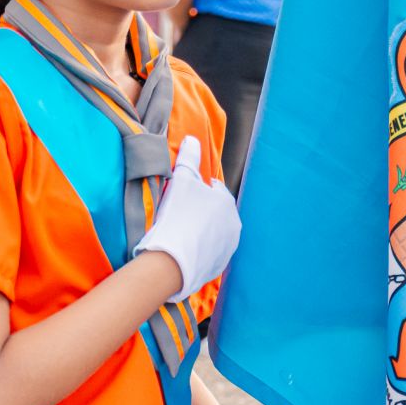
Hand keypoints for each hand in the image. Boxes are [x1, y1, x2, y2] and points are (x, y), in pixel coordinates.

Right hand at [133, 136, 240, 302]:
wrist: (171, 261)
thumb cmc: (176, 216)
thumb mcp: (181, 180)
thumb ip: (188, 157)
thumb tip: (192, 140)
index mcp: (227, 202)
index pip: (214, 189)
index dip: (198, 189)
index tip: (184, 194)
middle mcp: (234, 224)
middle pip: (216, 211)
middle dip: (202, 210)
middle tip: (181, 212)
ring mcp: (228, 247)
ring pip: (214, 232)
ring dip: (202, 230)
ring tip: (182, 230)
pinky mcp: (219, 265)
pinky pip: (209, 251)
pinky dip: (200, 248)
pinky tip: (185, 247)